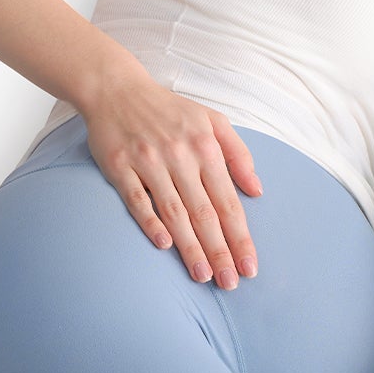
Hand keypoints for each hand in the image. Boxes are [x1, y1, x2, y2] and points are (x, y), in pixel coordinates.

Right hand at [81, 66, 261, 287]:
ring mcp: (148, 161)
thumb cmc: (170, 111)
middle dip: (220, 251)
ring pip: (174, 211)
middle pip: (205, 213)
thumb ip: (239, 155)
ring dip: (190, 246)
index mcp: (206, 147)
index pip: (229, 202)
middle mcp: (180, 156)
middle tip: (229, 283)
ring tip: (202, 276)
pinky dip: (150, 221)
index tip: (250, 267)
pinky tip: (164, 244)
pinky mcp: (120, 166)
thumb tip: (257, 191)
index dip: (240, 237)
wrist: (116, 89)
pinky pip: (137, 198)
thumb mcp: (213, 121)